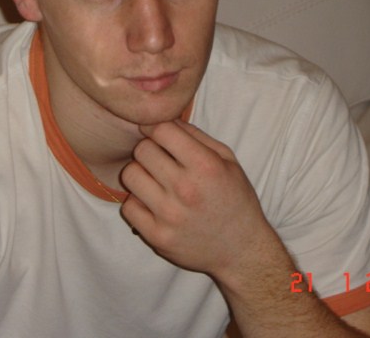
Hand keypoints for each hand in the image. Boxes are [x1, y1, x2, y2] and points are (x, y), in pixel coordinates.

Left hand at [120, 120, 279, 283]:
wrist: (241, 250)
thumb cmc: (235, 200)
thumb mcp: (227, 160)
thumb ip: (196, 135)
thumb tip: (164, 118)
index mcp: (206, 166)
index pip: (161, 131)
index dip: (155, 128)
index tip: (156, 134)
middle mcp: (186, 189)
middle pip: (142, 150)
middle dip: (150, 151)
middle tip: (160, 161)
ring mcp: (169, 215)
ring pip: (130, 175)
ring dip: (140, 175)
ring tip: (156, 182)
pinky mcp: (157, 236)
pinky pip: (128, 206)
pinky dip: (138, 203)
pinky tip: (154, 205)